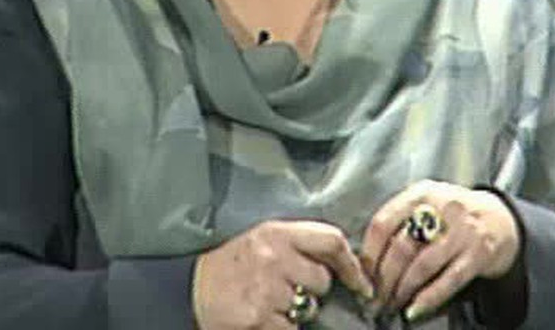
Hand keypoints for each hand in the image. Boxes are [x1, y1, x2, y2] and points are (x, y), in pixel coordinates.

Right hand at [192, 219, 374, 329]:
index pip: (331, 240)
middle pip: (322, 280)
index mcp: (277, 233)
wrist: (192, 288)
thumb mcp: (265, 240)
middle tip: (290, 291)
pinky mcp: (258, 318)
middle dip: (313, 291)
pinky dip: (283, 328)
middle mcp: (273, 256)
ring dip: (298, 312)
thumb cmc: (234, 264)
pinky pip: (292, 329)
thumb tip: (343, 266)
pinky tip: (266, 319)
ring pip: (309, 308)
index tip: (362, 284)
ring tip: (272, 304)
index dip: (353, 265)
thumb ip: (300, 246)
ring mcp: (266, 289)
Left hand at [359, 180, 519, 322]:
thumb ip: (400, 220)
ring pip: (422, 266)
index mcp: (420, 193)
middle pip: (401, 248)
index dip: (369, 254)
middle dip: (383, 279)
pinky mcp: (478, 253)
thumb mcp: (426, 203)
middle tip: (374, 299)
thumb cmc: (453, 214)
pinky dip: (428, 298)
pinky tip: (414, 309)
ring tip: (391, 305)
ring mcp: (461, 231)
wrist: (501, 218)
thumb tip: (368, 257)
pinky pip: (448, 280)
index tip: (362, 276)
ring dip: (402, 290)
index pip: (383, 223)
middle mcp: (440, 207)